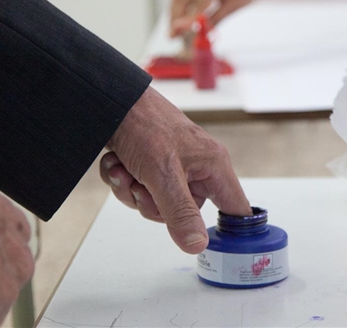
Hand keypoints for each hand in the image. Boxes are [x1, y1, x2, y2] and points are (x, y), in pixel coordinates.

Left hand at [103, 86, 250, 253]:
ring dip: (131, 190)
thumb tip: (198, 245)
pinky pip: (138, 190)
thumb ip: (181, 213)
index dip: (230, 230)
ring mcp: (173, 167)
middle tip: (141, 188)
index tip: (215, 245)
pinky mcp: (151, 165)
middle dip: (152, 204)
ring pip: (156, 203)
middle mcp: (197, 168)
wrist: (111, 101)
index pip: (235, 209)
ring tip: (124, 169)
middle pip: (184, 213)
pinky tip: (117, 163)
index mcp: (214, 167)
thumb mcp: (163, 174)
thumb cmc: (145, 124)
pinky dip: (122, 179)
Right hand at [170, 0, 297, 33]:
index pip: (197, 4)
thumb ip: (214, 19)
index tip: (177, 35)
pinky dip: (180, 6)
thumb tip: (199, 34)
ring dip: (175, 12)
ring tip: (175, 31)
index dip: (186, 21)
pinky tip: (182, 19)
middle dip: (175, 17)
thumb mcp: (233, 7)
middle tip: (172, 36)